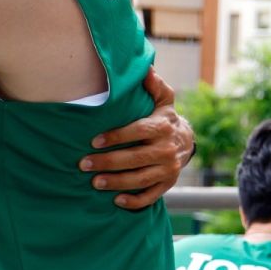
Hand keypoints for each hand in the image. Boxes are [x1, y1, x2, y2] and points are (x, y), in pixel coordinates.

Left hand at [82, 67, 192, 208]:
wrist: (187, 141)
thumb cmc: (164, 118)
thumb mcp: (163, 100)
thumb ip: (154, 86)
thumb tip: (146, 68)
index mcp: (163, 127)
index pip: (138, 132)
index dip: (116, 137)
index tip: (94, 141)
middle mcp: (168, 149)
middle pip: (136, 158)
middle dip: (108, 162)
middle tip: (84, 165)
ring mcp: (169, 169)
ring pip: (141, 178)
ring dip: (117, 182)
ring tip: (94, 183)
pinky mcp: (168, 183)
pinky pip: (151, 196)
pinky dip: (134, 201)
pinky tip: (116, 200)